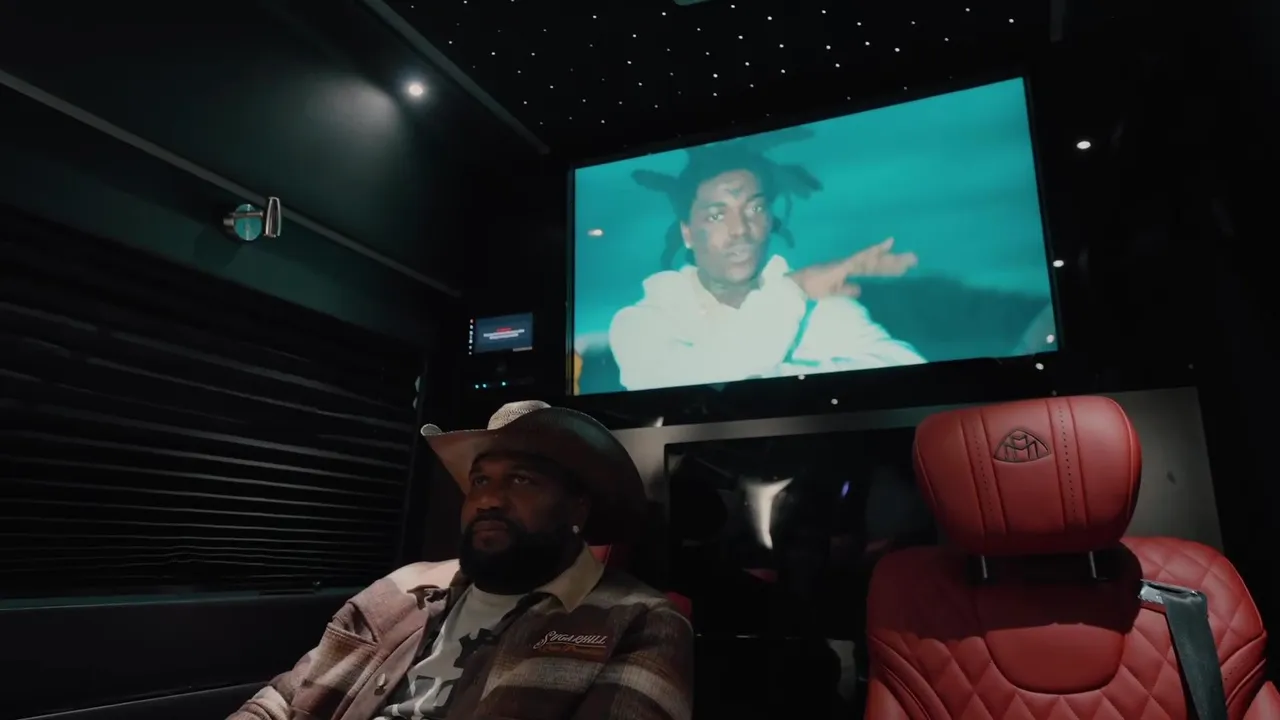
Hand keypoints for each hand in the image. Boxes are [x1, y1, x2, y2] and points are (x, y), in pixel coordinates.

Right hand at [787, 237, 917, 299]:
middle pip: (877, 263)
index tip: (905, 267)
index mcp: (848, 270)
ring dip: (889, 258)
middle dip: (895, 261)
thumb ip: (846, 289)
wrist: (795, 287)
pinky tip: (882, 249)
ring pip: (872, 260)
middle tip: (914, 259)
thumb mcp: (833, 292)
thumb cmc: (810, 288)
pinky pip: (859, 260)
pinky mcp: (841, 266)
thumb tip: (860, 289)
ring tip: (907, 257)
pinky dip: (871, 254)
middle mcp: (850, 264)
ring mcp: (846, 264)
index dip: (888, 267)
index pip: (873, 269)